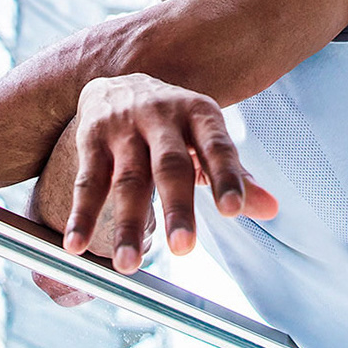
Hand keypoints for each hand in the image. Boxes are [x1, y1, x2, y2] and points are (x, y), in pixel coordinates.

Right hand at [64, 73, 277, 273]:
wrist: (118, 81)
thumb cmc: (174, 124)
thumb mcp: (206, 138)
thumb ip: (235, 174)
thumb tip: (271, 210)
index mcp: (199, 114)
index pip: (217, 146)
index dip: (226, 177)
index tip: (234, 211)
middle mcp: (161, 117)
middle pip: (170, 166)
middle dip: (177, 208)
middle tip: (184, 248)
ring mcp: (123, 128)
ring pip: (127, 180)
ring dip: (127, 224)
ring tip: (128, 265)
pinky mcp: (91, 139)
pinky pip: (87, 181)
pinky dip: (81, 215)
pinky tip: (76, 245)